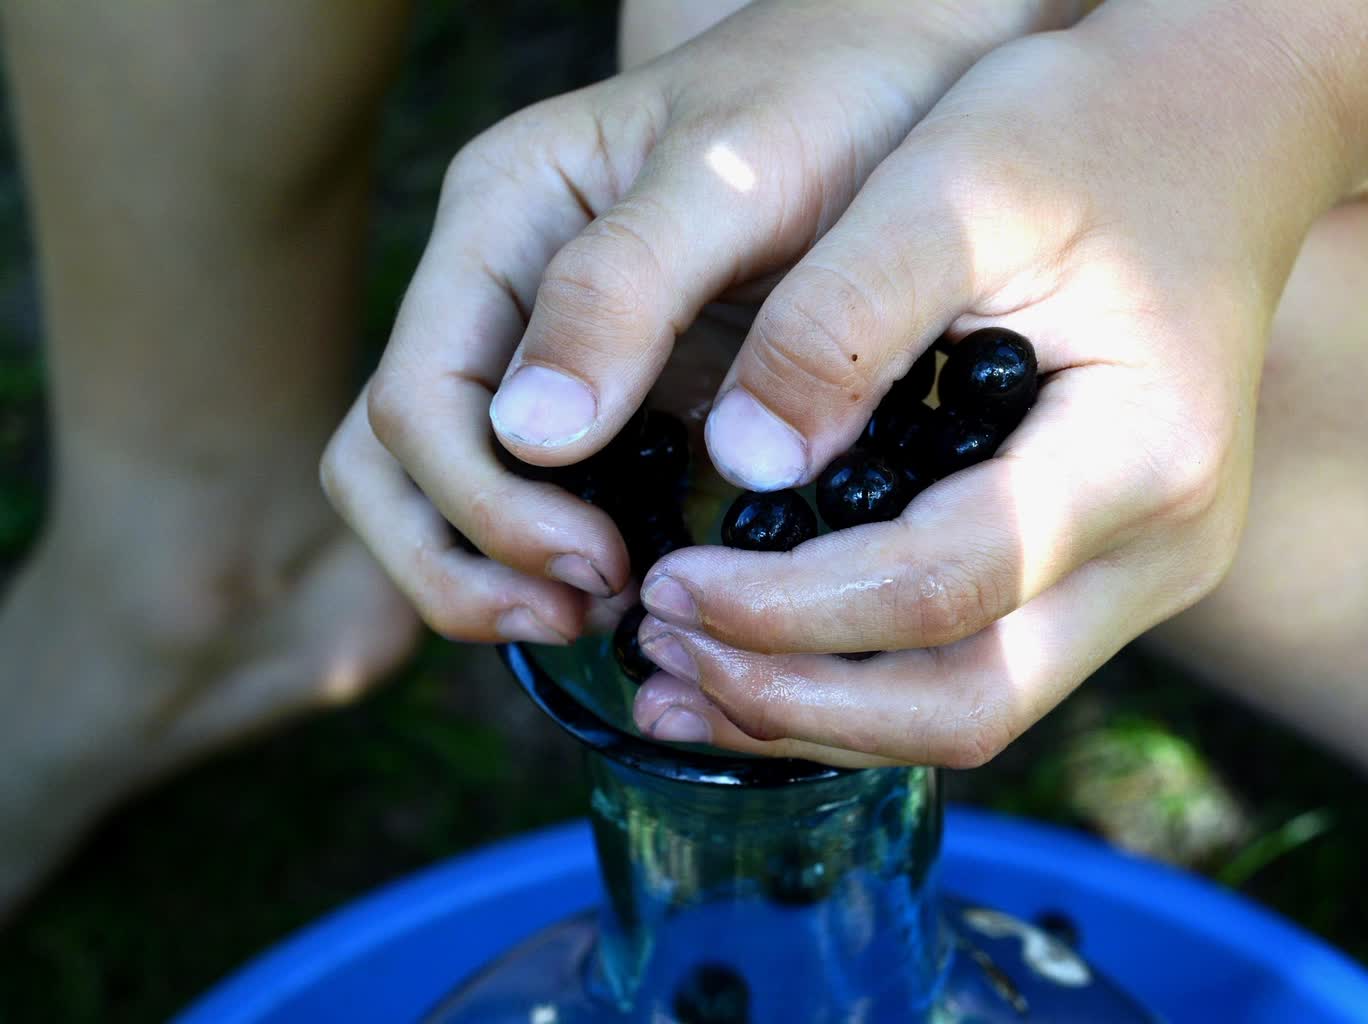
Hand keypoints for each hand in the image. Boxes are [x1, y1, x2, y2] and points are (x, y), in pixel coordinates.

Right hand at [321, 0, 1079, 643]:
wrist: (905, 65)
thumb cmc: (830, 93)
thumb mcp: (733, 174)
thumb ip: (625, 288)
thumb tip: (532, 439)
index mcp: (502, 217)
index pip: (419, 403)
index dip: (488, 511)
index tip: (601, 567)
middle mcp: (502, 282)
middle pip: (394, 461)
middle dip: (469, 561)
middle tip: (589, 613)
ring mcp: (551, 337)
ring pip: (445, 487)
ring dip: (496, 573)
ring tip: (607, 611)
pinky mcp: (616, 383)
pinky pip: (543, 491)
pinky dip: (562, 553)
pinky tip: (646, 580)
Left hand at [629, 29, 1320, 767]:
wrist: (1204, 132)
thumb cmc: (1079, 136)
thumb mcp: (950, 184)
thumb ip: (839, 323)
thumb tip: (739, 464)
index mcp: (1143, 453)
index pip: (946, 586)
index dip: (790, 608)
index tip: (667, 582)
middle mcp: (1164, 547)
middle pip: (971, 704)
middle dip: (798, 702)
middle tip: (662, 654)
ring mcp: (1142, 573)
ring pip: (971, 710)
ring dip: (818, 713)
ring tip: (677, 675)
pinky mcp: (1100, 569)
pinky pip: (973, 664)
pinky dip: (856, 679)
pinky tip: (753, 653)